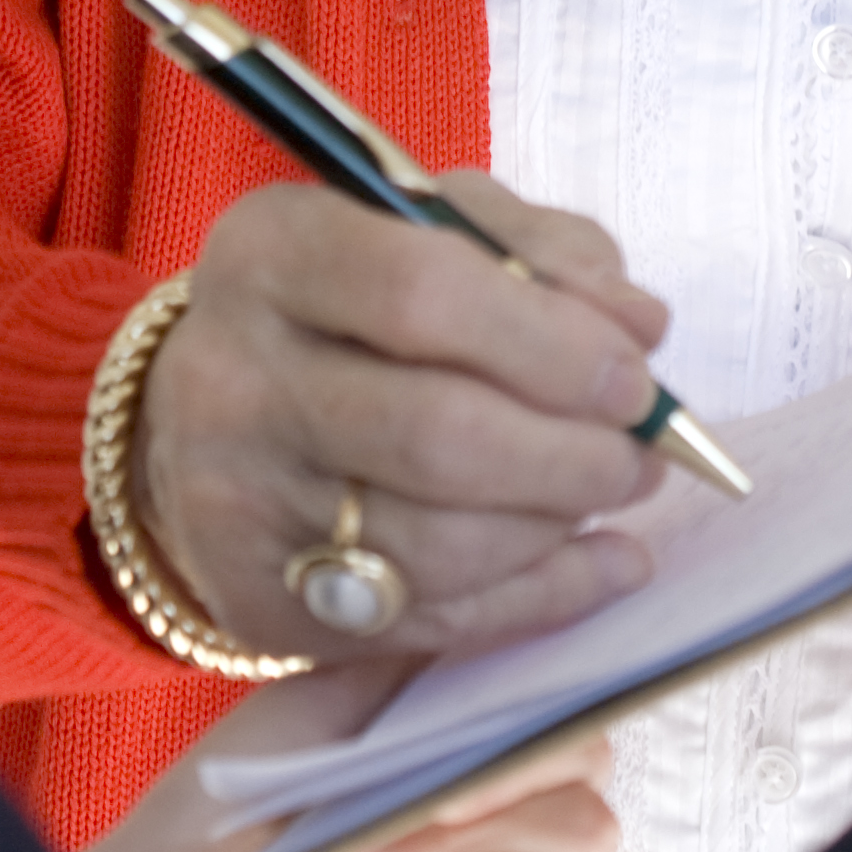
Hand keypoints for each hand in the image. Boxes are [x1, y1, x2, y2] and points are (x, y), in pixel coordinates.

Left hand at [64, 672, 619, 851]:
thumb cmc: (211, 836)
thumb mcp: (317, 714)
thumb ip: (435, 673)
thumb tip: (545, 640)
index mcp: (442, 737)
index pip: (554, 691)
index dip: (548, 682)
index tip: (508, 691)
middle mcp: (483, 813)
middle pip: (584, 760)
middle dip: (494, 768)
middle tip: (393, 802)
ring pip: (578, 835)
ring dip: (459, 844)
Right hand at [135, 176, 673, 666]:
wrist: (208, 413)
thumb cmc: (349, 305)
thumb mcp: (432, 228)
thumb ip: (543, 254)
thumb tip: (639, 327)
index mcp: (271, 254)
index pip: (422, 293)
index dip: (551, 342)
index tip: (633, 372)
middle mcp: (232, 378)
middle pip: (437, 434)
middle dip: (573, 454)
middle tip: (642, 452)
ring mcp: (238, 502)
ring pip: (440, 544)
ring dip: (559, 525)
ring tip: (607, 491)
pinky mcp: (262, 604)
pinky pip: (430, 623)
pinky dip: (541, 598)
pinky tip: (600, 564)